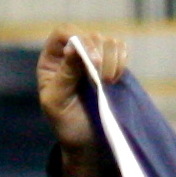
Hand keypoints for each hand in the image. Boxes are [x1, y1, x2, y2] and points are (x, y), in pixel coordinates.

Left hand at [38, 31, 129, 176]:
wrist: (87, 143)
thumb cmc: (67, 125)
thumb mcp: (57, 102)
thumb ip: (65, 74)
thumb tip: (74, 48)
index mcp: (53, 60)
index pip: (65, 33)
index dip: (79, 40)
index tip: (92, 62)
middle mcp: (73, 55)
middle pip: (90, 36)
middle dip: (99, 55)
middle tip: (102, 81)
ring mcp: (94, 60)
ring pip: (108, 42)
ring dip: (112, 60)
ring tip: (109, 83)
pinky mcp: (112, 68)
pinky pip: (121, 51)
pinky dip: (122, 61)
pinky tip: (117, 80)